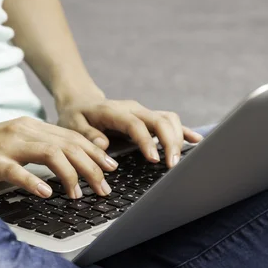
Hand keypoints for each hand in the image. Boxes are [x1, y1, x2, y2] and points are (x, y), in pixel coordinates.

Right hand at [0, 117, 118, 198]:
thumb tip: (66, 166)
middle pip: (67, 145)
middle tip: (105, 188)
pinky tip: (47, 193)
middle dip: (92, 167)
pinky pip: (17, 170)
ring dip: (71, 175)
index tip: (112, 168)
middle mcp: (22, 131)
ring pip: (50, 153)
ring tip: (80, 194)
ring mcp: (6, 145)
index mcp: (29, 127)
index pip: (71, 137)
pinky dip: (35, 181)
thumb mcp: (12, 146)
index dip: (95, 153)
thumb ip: (37, 151)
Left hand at [56, 94, 202, 167]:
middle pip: (159, 120)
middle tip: (172, 166)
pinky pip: (169, 121)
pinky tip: (196, 142)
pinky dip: (183, 131)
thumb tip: (103, 145)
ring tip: (179, 161)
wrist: (80, 101)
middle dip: (170, 142)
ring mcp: (142, 113)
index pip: (135, 124)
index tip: (154, 159)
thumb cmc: (75, 116)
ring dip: (177, 138)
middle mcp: (132, 109)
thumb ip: (87, 134)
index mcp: (114, 111)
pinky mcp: (148, 118)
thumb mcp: (72, 124)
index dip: (147, 141)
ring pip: (168, 119)